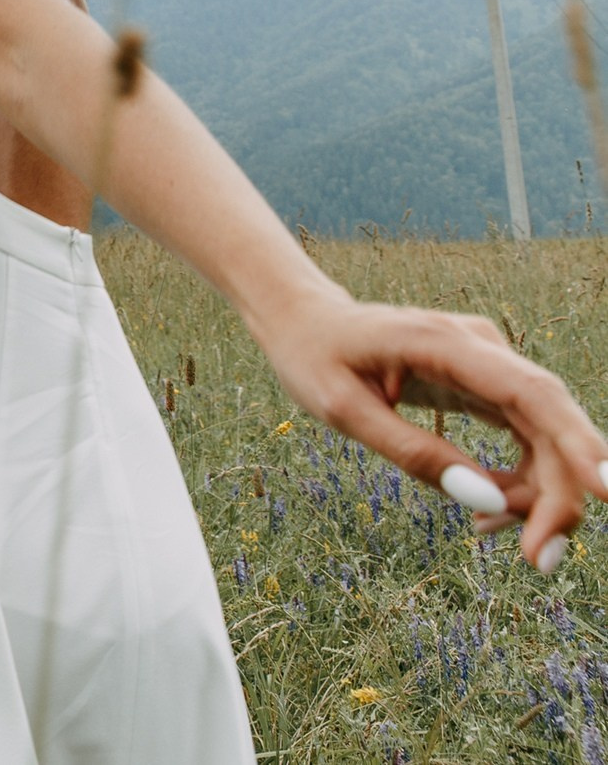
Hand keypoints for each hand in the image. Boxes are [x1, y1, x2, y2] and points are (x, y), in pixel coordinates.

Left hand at [259, 295, 607, 568]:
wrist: (304, 323)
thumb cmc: (315, 358)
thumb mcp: (342, 410)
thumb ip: (413, 451)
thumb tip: (483, 500)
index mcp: (446, 343)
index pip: (533, 393)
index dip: (578, 442)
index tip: (606, 492)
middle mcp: (483, 349)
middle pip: (551, 424)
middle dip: (559, 495)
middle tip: (540, 560)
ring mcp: (490, 368)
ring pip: (546, 438)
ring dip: (538, 495)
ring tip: (487, 533)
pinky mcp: (488, 388)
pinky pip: (526, 439)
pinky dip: (518, 482)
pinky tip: (489, 512)